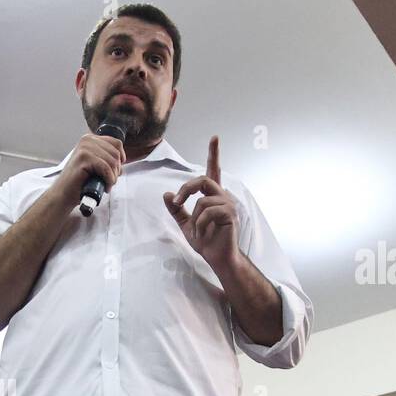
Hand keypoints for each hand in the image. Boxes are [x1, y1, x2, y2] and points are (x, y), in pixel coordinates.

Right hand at [52, 132, 126, 207]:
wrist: (64, 194)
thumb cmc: (80, 181)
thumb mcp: (95, 164)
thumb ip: (106, 156)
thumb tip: (122, 159)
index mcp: (90, 139)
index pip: (116, 143)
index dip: (121, 158)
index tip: (117, 170)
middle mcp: (87, 140)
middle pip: (116, 153)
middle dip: (117, 170)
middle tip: (110, 181)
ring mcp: (85, 148)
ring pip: (112, 161)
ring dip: (113, 177)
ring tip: (107, 185)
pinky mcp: (84, 158)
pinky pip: (106, 168)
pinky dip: (109, 179)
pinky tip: (105, 186)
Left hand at [163, 136, 239, 270]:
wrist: (217, 258)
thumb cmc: (205, 241)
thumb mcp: (185, 224)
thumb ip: (176, 209)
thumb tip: (166, 194)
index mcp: (213, 196)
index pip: (213, 170)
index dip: (214, 154)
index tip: (214, 137)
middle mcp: (222, 196)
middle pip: (202, 179)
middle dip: (186, 189)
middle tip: (177, 201)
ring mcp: (228, 204)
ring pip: (202, 200)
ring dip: (193, 217)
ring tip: (196, 230)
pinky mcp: (230, 214)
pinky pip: (208, 211)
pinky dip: (200, 223)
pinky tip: (202, 233)